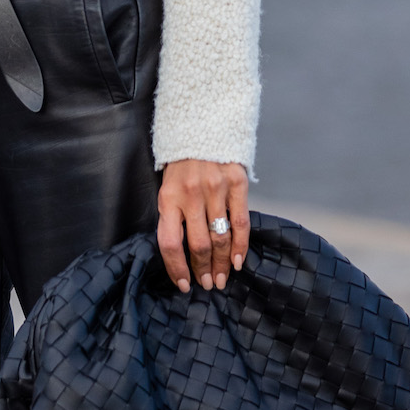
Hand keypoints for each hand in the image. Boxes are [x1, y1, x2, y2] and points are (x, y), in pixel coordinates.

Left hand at [157, 160, 249, 293]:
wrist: (203, 125)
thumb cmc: (182, 163)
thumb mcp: (168, 186)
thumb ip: (173, 215)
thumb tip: (181, 255)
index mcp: (168, 197)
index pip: (170, 243)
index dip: (177, 268)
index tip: (185, 284)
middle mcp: (192, 194)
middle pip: (198, 245)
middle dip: (204, 270)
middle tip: (209, 284)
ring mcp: (216, 189)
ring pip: (220, 238)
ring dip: (223, 263)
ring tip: (224, 278)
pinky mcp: (237, 183)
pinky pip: (241, 222)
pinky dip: (241, 245)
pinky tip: (239, 260)